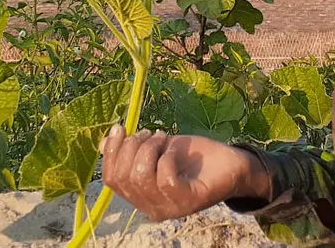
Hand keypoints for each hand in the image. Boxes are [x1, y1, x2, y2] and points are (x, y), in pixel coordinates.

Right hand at [99, 125, 270, 221]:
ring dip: (150, 148)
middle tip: (152, 133)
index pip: (112, 180)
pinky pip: (165, 178)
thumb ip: (133, 149)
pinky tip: (176, 150)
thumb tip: (103, 142)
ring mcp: (170, 207)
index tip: (119, 127)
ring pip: (141, 177)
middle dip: (133, 146)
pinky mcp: (188, 200)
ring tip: (164, 138)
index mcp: (141, 197)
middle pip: (124, 177)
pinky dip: (168, 157)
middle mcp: (152, 208)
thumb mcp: (159, 149)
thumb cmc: (193, 157)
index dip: (111, 153)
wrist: (231, 163)